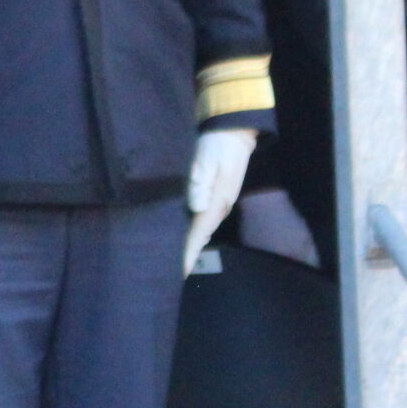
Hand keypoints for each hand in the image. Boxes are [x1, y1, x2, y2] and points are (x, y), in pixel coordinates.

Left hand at [182, 128, 257, 275]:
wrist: (233, 135)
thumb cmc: (217, 145)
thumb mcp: (206, 159)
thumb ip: (199, 182)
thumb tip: (195, 207)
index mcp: (217, 201)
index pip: (199, 232)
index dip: (188, 252)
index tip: (180, 270)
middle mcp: (220, 207)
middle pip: (201, 236)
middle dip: (188, 254)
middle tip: (173, 272)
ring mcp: (220, 204)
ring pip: (202, 231)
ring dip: (191, 245)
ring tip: (177, 261)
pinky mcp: (217, 198)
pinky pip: (203, 222)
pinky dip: (194, 233)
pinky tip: (185, 238)